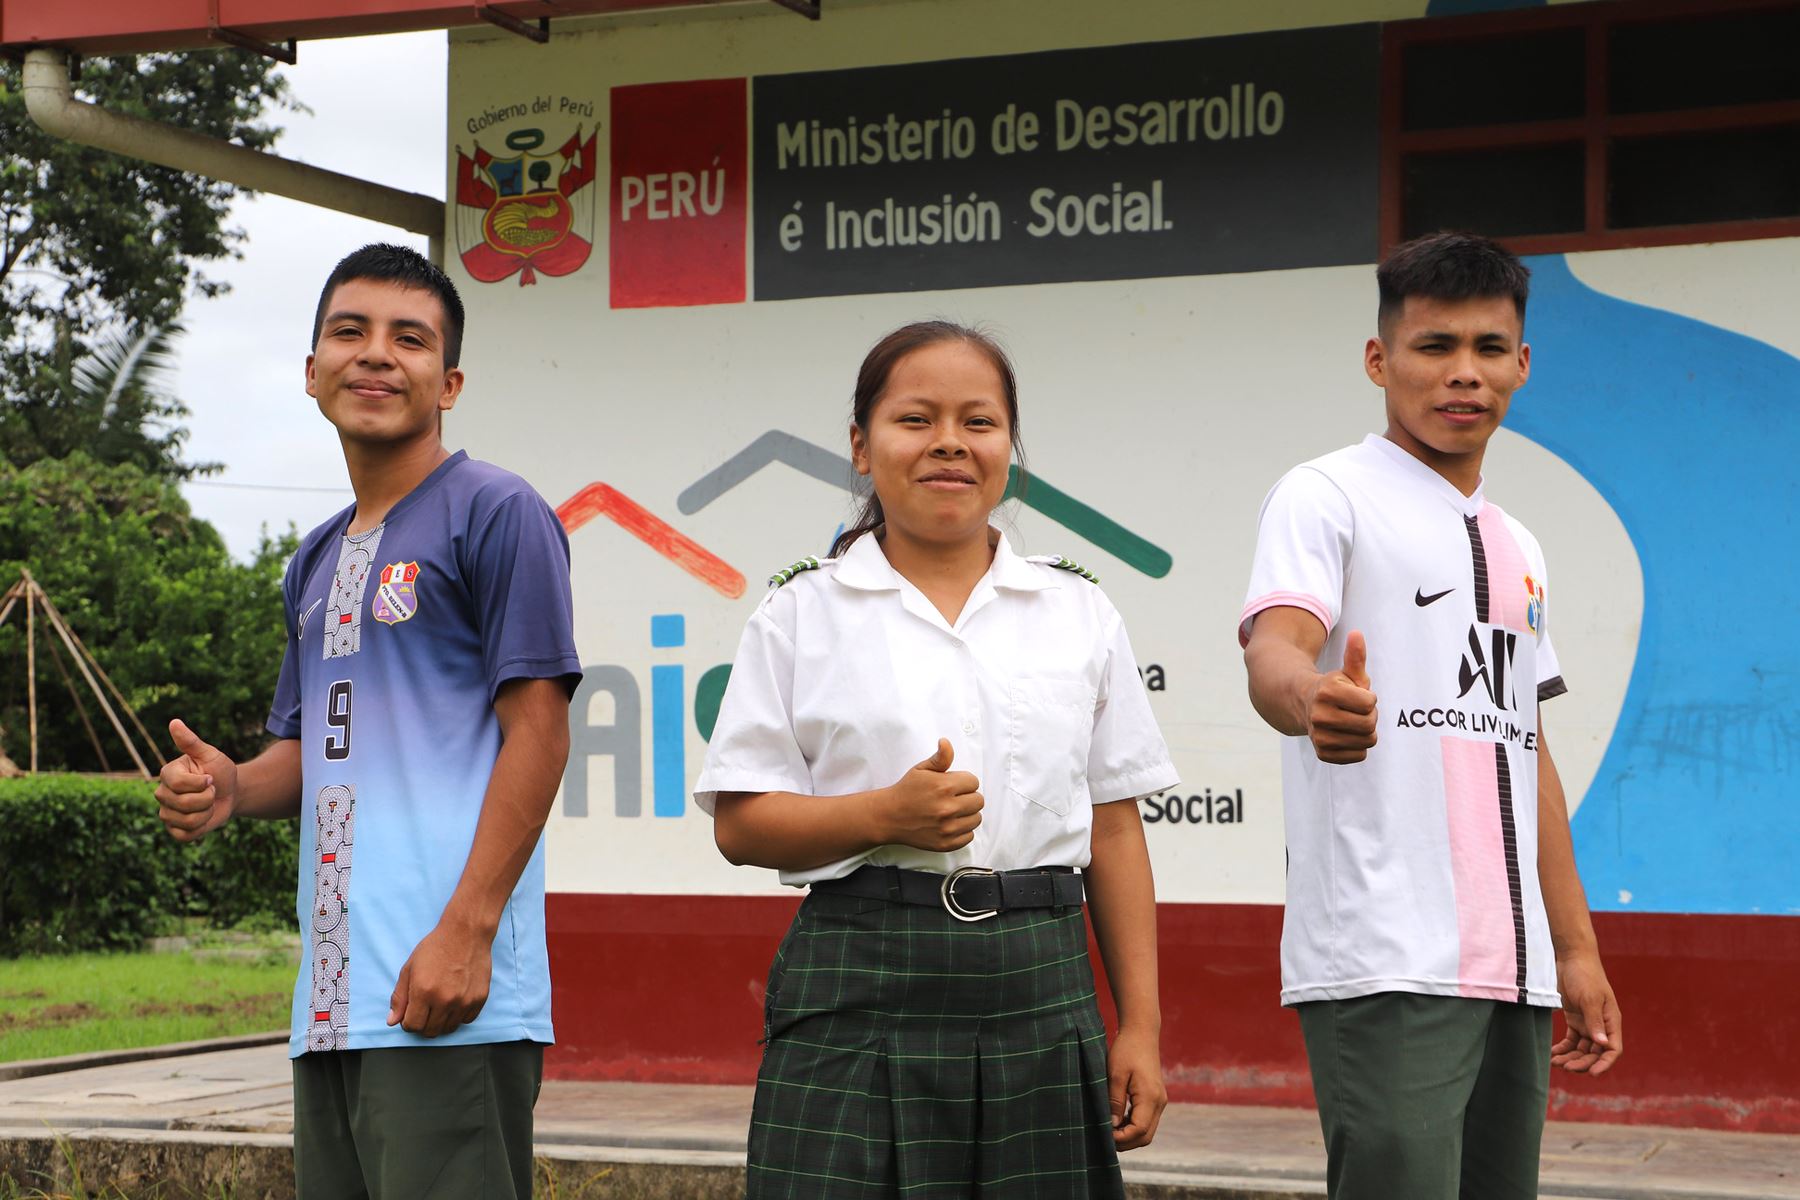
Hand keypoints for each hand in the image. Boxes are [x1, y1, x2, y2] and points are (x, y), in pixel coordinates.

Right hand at [155, 719, 239, 842]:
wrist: (231, 792)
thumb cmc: (219, 770)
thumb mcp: (210, 754)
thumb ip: (191, 742)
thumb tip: (174, 722)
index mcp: (168, 774)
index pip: (178, 784)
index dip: (201, 784)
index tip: (210, 779)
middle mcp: (162, 794)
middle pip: (184, 804)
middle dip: (207, 799)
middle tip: (211, 792)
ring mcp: (166, 813)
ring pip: (186, 821)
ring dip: (206, 813)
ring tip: (208, 804)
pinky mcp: (174, 829)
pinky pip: (185, 836)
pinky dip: (201, 828)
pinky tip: (204, 818)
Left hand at [387, 916, 492, 1037]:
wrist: (466, 932)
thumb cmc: (436, 947)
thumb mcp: (409, 968)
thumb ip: (399, 997)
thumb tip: (392, 1021)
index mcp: (423, 992)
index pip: (412, 1026)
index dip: (408, 1021)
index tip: (411, 1013)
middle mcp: (445, 1000)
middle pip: (430, 1031)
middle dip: (423, 1024)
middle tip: (425, 1009)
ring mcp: (464, 1000)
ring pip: (448, 1029)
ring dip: (441, 1021)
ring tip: (440, 1004)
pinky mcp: (479, 998)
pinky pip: (467, 1020)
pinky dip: (459, 1016)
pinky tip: (455, 1001)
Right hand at [873, 739, 983, 851]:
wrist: (888, 816)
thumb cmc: (906, 792)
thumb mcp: (921, 769)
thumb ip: (940, 757)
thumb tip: (946, 743)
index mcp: (944, 786)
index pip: (974, 782)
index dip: (964, 782)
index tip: (953, 785)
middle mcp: (947, 808)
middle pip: (978, 801)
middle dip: (968, 797)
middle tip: (953, 798)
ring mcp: (947, 828)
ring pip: (976, 819)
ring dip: (967, 814)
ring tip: (952, 811)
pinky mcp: (946, 843)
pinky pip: (969, 836)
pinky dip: (962, 831)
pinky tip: (949, 824)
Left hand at [1107, 1026, 1166, 1149]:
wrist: (1141, 1033)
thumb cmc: (1126, 1050)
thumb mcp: (1115, 1074)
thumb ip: (1115, 1101)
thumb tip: (1112, 1126)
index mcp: (1150, 1097)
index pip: (1139, 1130)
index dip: (1122, 1138)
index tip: (1103, 1135)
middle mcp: (1159, 1102)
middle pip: (1146, 1136)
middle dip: (1126, 1142)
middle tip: (1104, 1139)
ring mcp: (1159, 1101)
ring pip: (1147, 1131)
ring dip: (1129, 1136)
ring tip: (1108, 1131)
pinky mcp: (1155, 1098)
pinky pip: (1147, 1121)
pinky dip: (1133, 1127)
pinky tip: (1117, 1122)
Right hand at [1306, 631, 1378, 763]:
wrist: (1305, 707)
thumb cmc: (1334, 689)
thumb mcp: (1346, 673)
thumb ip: (1355, 656)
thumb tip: (1357, 634)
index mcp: (1327, 691)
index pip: (1370, 703)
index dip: (1369, 698)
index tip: (1357, 695)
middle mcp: (1319, 715)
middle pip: (1369, 724)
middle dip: (1369, 716)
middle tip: (1356, 711)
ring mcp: (1319, 736)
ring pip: (1367, 742)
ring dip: (1365, 732)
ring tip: (1352, 723)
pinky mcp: (1323, 753)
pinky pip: (1359, 756)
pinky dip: (1358, 747)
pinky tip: (1346, 736)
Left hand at [1552, 951, 1622, 1075]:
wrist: (1572, 958)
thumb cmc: (1585, 975)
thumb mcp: (1590, 998)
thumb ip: (1595, 1021)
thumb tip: (1603, 1044)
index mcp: (1611, 1022)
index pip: (1613, 1050)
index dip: (1604, 1064)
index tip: (1592, 1074)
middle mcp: (1601, 1026)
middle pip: (1595, 1053)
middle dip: (1582, 1062)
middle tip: (1565, 1067)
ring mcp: (1587, 1023)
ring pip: (1581, 1048)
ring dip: (1570, 1058)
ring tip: (1555, 1063)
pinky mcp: (1574, 1019)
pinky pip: (1570, 1040)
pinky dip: (1563, 1048)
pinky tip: (1553, 1054)